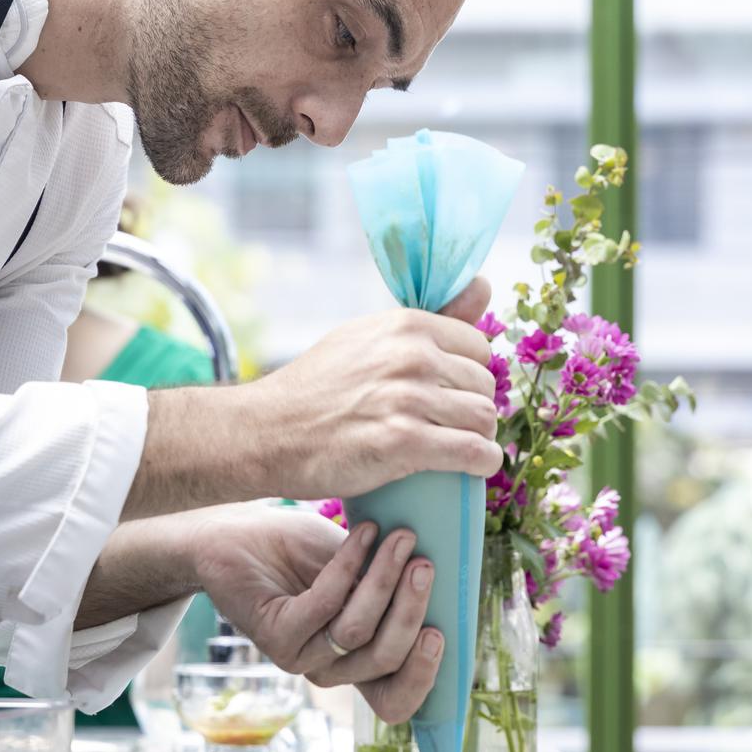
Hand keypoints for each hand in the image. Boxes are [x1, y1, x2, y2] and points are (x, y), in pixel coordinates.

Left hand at [191, 506, 441, 724]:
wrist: (237, 533)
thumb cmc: (301, 550)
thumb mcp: (360, 568)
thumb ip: (392, 584)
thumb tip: (441, 572)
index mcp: (357, 662)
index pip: (394, 702)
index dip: (422, 679)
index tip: (440, 632)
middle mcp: (330, 668)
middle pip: (385, 659)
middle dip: (412, 609)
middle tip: (425, 563)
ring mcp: (301, 656)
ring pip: (357, 630)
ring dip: (384, 579)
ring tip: (400, 537)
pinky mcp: (276, 634)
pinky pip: (325, 604)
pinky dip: (350, 565)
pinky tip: (361, 533)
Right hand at [249, 275, 501, 500]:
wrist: (266, 432)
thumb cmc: (315, 388)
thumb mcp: (366, 336)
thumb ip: (428, 317)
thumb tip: (484, 283)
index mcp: (407, 325)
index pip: (478, 348)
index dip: (468, 376)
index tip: (451, 395)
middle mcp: (413, 356)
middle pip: (485, 386)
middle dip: (474, 409)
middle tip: (451, 428)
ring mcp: (409, 399)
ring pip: (484, 419)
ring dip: (479, 438)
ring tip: (459, 448)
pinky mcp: (405, 442)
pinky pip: (473, 452)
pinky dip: (482, 463)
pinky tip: (474, 468)